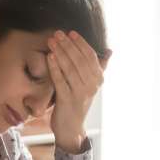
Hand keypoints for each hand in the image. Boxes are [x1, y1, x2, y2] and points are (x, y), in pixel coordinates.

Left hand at [45, 30, 111, 152]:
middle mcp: (92, 85)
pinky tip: (49, 56)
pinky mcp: (68, 100)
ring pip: (70, 68)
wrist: (71, 127)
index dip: (80, 43)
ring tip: (52, 41)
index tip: (70, 33)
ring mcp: (80, 93)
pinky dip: (55, 67)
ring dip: (60, 52)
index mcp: (98, 79)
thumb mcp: (91, 84)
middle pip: (79, 60)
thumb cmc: (79, 102)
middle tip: (57, 33)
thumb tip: (110, 51)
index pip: (90, 56)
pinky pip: (60, 80)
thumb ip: (99, 67)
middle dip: (68, 45)